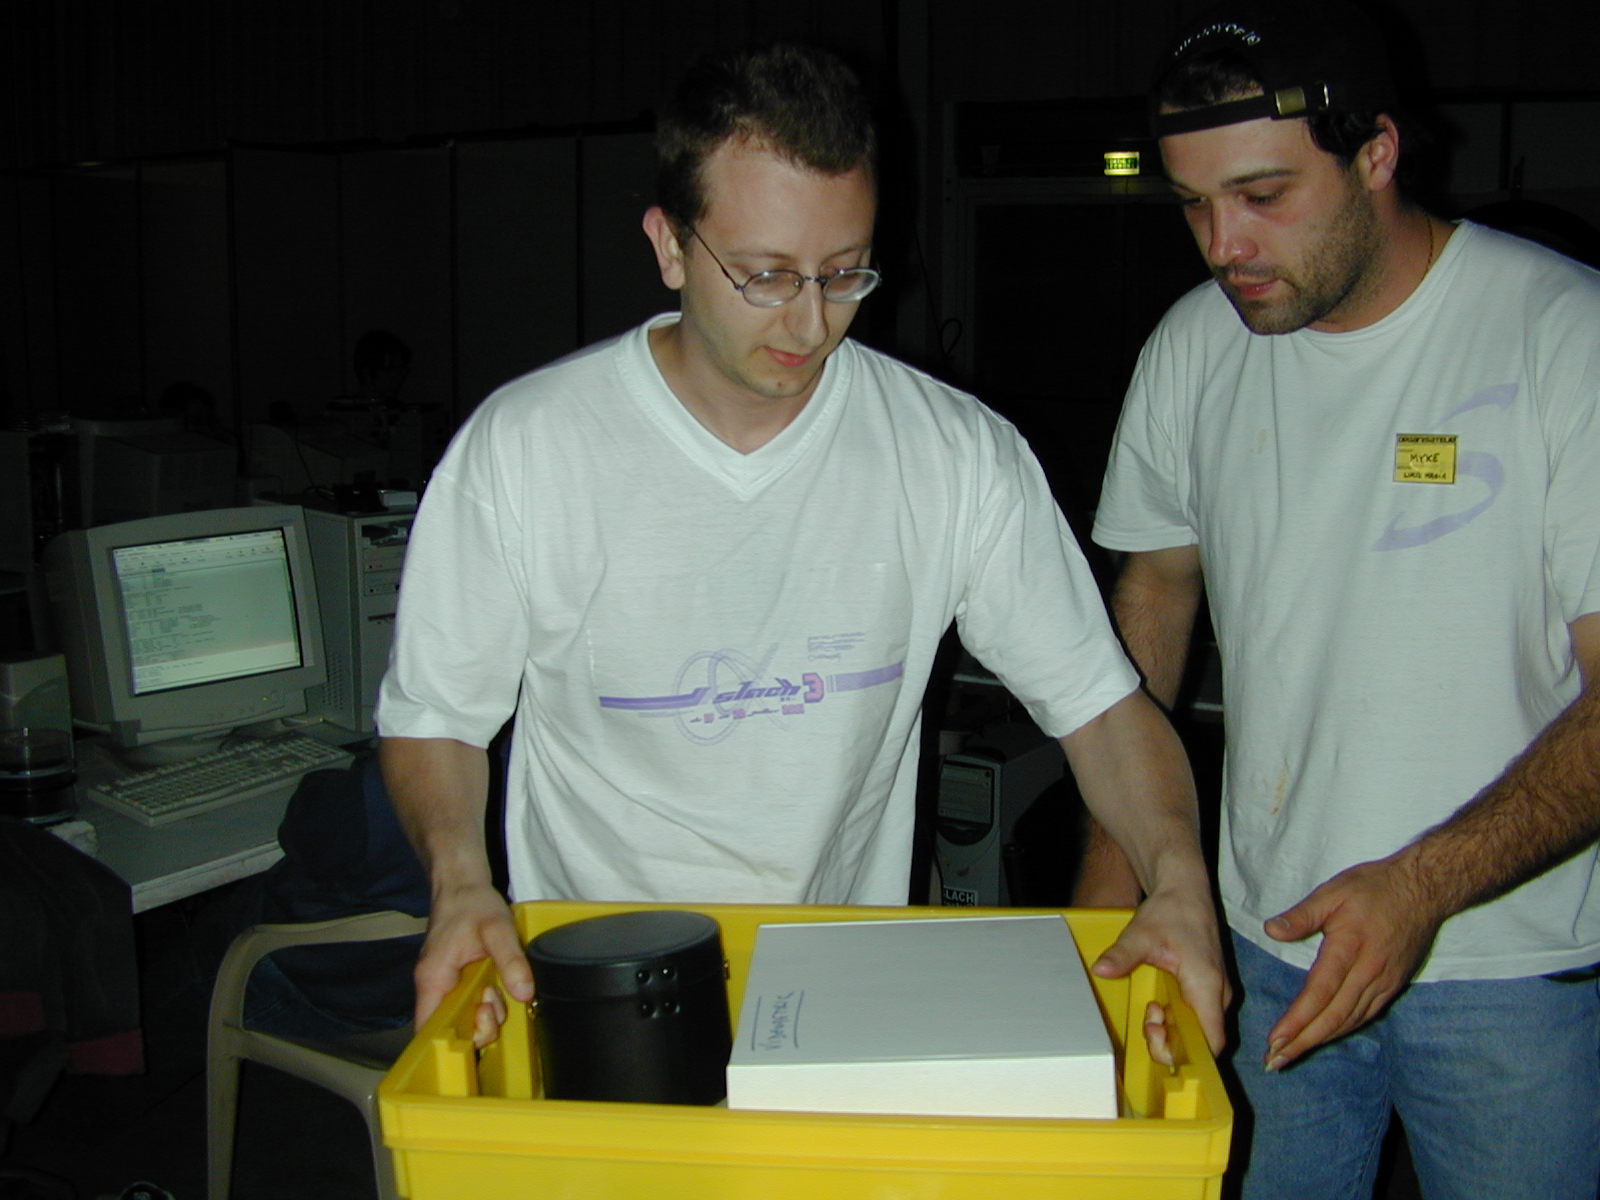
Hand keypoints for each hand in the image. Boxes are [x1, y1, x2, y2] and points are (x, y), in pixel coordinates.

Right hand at [414, 883, 533, 1047]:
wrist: (461, 883)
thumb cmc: (472, 903)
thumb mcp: (498, 929)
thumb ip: (511, 961)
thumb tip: (524, 994)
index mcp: (434, 979)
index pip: (428, 1031)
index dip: (453, 1042)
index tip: (483, 1023)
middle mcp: (432, 986)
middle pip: (449, 1029)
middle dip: (479, 1024)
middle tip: (496, 997)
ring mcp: (441, 983)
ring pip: (460, 1017)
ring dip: (484, 1012)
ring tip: (497, 986)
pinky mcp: (452, 978)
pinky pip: (465, 1002)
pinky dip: (483, 1001)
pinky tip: (496, 985)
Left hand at [1090, 884, 1229, 1057]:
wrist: (1185, 889)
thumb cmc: (1171, 910)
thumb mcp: (1141, 933)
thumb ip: (1123, 955)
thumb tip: (1101, 970)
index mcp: (1208, 985)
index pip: (1212, 1041)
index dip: (1187, 1053)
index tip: (1158, 1040)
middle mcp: (1219, 994)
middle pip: (1205, 1040)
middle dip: (1173, 1042)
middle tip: (1147, 1021)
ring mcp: (1216, 991)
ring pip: (1201, 1029)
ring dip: (1173, 1029)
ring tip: (1149, 1011)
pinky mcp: (1208, 987)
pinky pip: (1197, 1016)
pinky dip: (1176, 1018)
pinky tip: (1156, 1004)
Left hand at [1260, 855, 1442, 1069]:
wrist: (1424, 890)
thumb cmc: (1374, 887)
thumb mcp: (1332, 892)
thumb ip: (1301, 915)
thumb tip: (1271, 930)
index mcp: (1349, 948)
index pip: (1319, 993)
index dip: (1297, 1021)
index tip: (1275, 1040)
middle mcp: (1369, 972)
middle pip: (1333, 1017)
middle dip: (1302, 1043)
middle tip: (1275, 1062)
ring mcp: (1384, 982)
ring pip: (1350, 1021)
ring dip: (1320, 1041)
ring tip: (1291, 1056)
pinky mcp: (1393, 985)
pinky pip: (1365, 1015)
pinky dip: (1342, 1030)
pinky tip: (1324, 1037)